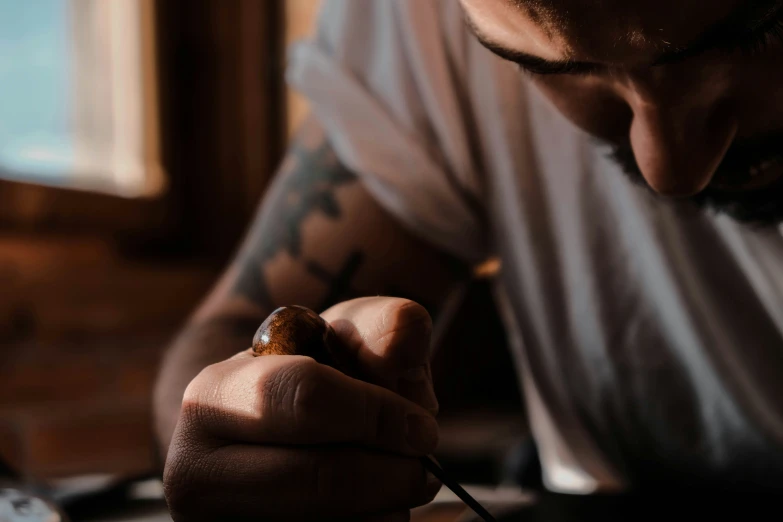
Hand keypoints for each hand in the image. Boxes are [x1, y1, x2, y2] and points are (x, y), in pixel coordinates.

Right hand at [163, 297, 441, 521]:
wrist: (270, 437)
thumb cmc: (317, 381)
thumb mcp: (346, 336)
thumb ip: (384, 326)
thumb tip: (400, 356)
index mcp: (212, 396)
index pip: (307, 399)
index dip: (378, 415)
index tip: (422, 428)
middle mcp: (194, 471)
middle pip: (321, 479)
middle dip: (392, 473)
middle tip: (422, 467)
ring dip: (386, 507)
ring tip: (388, 480)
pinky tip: (365, 508)